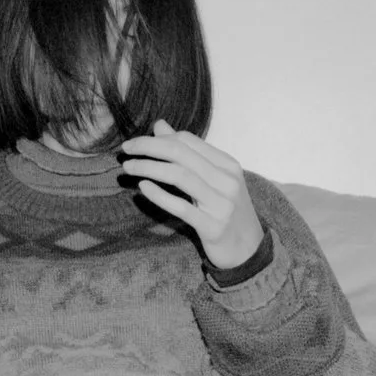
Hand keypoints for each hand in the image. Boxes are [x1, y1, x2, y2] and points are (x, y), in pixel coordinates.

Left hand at [119, 120, 265, 272]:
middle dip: (149, 148)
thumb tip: (160, 126)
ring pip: (180, 176)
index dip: (158, 138)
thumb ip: (187, 153)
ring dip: (149, 168)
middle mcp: (227, 181)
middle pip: (182, 154)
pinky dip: (160, 195)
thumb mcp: (212, 179)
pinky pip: (182, 207)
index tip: (135, 143)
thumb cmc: (226, 210)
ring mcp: (221, 204)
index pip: (188, 141)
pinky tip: (143, 187)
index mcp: (227, 165)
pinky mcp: (213, 227)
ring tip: (129, 167)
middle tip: (125, 150)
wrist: (249, 249)